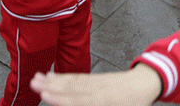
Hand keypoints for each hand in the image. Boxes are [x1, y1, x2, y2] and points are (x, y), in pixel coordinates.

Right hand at [30, 64, 160, 105]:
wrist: (145, 83)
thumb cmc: (135, 102)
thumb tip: (77, 103)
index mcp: (104, 102)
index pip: (78, 101)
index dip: (61, 99)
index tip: (45, 96)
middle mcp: (97, 91)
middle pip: (71, 89)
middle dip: (51, 87)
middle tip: (33, 84)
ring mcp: (95, 83)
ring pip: (72, 82)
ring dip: (53, 80)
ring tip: (37, 78)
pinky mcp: (95, 78)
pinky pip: (77, 78)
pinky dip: (63, 76)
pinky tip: (52, 76)